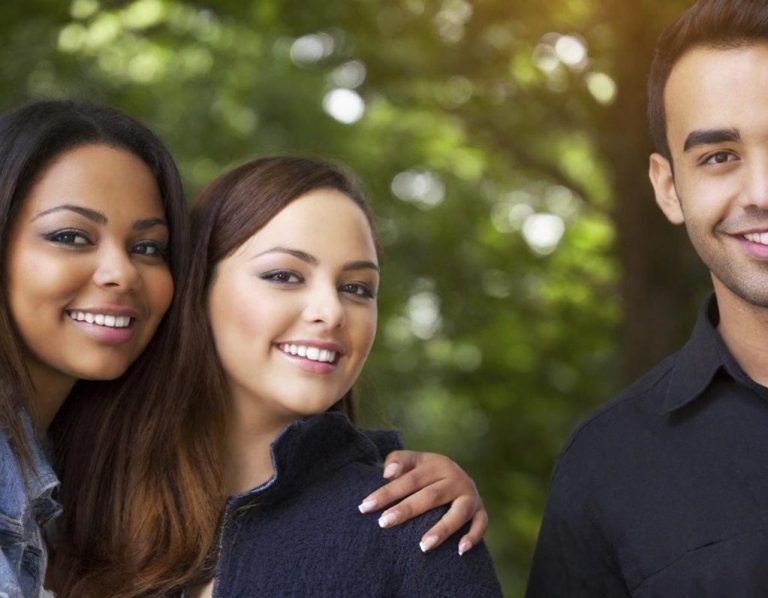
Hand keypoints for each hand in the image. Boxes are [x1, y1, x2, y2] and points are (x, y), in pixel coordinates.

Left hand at [357, 450, 486, 554]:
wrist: (457, 477)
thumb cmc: (425, 474)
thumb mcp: (413, 461)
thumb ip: (398, 461)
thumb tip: (387, 473)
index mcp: (436, 463)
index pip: (409, 479)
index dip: (387, 492)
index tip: (365, 506)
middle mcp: (455, 477)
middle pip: (430, 495)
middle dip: (406, 510)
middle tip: (384, 523)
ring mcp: (470, 495)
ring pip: (458, 513)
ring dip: (442, 529)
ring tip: (422, 546)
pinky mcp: (480, 510)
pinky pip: (481, 524)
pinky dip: (473, 536)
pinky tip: (460, 550)